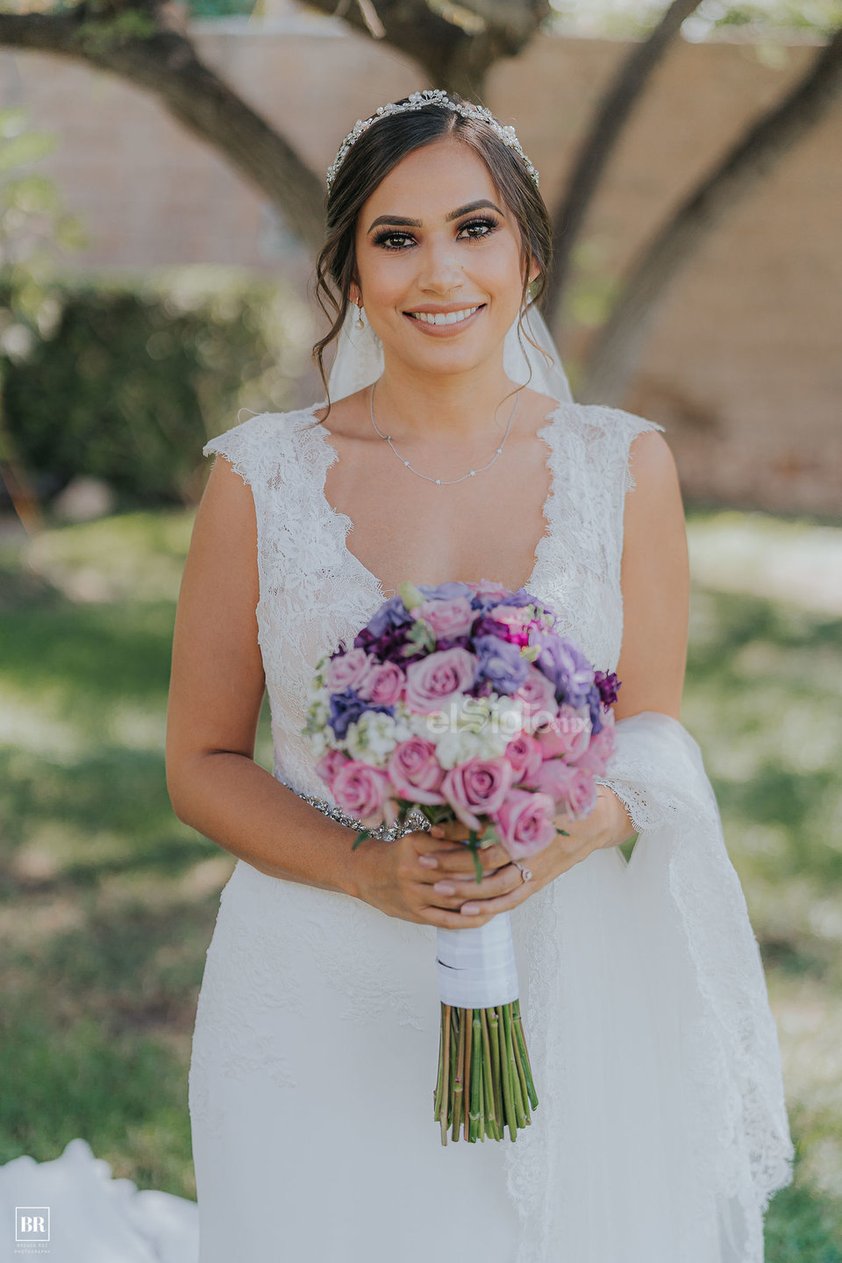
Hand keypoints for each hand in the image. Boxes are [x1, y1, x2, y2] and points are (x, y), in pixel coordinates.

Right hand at [353, 826, 515, 929]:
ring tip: (506, 894)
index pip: (454, 849)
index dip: (481, 851)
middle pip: (457, 874)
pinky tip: (487, 915)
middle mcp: (412, 869)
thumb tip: (482, 831)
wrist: (365, 873)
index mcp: (414, 845)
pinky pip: (446, 920)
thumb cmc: (398, 852)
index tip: (504, 849)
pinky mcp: (414, 914)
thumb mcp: (417, 837)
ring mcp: (412, 894)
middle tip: (514, 872)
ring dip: (481, 898)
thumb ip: (445, 836)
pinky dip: (468, 920)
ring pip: (454, 898)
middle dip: (486, 874)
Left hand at [409, 787, 631, 920]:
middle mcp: (531, 847)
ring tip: (436, 888)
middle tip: (421, 860)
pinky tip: (466, 910)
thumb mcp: (539, 784)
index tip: (431, 829)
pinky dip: (489, 907)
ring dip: (464, 889)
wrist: (598, 819)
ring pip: (496, 885)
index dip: (457, 831)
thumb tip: (468, 777)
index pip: (487, 830)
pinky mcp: (539, 883)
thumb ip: (508, 787)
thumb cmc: (563, 797)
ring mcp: (536, 869)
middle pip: (485, 861)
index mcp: (528, 820)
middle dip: (451, 862)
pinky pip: (512, 900)